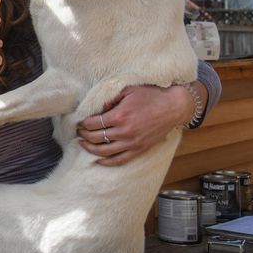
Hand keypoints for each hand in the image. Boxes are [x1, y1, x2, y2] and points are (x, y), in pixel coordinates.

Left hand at [76, 82, 205, 165]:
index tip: (80, 122)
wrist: (173, 107)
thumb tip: (98, 108)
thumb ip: (110, 98)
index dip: (83, 124)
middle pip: (95, 138)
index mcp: (120, 116)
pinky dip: (106, 162)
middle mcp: (125, 131)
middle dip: (84, 135)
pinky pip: (119, 160)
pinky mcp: (139, 149)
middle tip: (79, 132)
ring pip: (104, 151)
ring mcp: (132, 143)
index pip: (93, 124)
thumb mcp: (128, 90)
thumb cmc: (151, 95)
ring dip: (90, 149)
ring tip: (83, 144)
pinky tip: (98, 160)